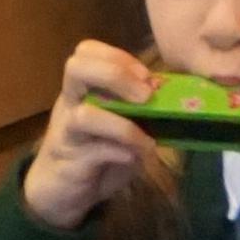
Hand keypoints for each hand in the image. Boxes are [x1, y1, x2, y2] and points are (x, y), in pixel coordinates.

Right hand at [15, 38, 166, 233]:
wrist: (62, 188)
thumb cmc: (95, 150)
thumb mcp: (119, 123)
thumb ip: (138, 109)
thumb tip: (178, 99)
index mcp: (82, 88)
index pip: (86, 51)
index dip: (117, 56)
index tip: (147, 76)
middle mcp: (70, 102)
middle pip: (76, 68)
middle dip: (115, 75)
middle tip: (146, 96)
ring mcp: (66, 130)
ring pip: (84, 115)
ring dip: (124, 127)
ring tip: (148, 139)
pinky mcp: (70, 159)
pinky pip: (94, 150)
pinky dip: (120, 152)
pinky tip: (135, 158)